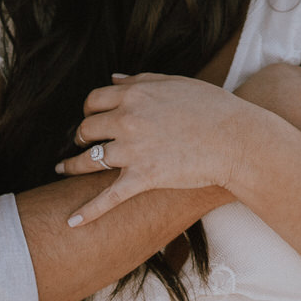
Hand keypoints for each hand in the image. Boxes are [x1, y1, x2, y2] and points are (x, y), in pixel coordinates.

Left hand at [55, 73, 275, 225]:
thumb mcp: (176, 83)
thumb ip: (141, 79)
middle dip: (81, 135)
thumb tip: (113, 78)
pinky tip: (71, 222)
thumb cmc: (212, 108)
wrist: (237, 140)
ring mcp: (133, 150)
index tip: (91, 118)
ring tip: (64, 169)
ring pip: (89, 160)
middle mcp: (127, 120)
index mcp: (134, 94)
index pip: (93, 100)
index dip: (88, 109)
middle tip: (82, 142)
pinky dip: (88, 211)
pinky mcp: (143, 178)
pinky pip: (108, 197)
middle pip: (87, 128)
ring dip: (73, 165)